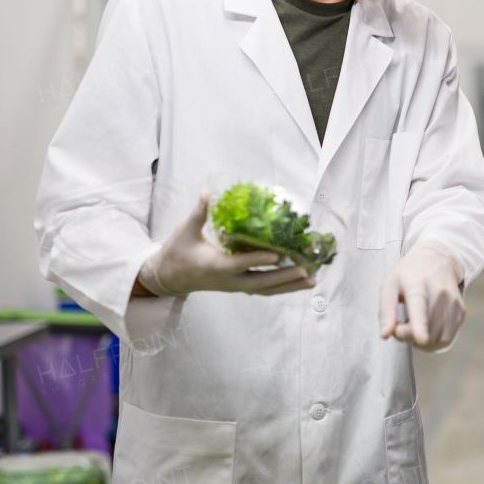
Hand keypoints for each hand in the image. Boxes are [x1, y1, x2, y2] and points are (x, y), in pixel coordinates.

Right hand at [137, 192, 316, 296]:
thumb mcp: (184, 231)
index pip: (238, 264)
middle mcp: (228, 280)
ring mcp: (235, 286)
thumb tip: (207, 193)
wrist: (170, 277)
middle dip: (284, 277)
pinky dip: (283, 286)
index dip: (257, 260)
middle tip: (307, 270)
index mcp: (214, 266)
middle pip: (260, 283)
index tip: (276, 255)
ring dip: (290, 286)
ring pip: (266, 290)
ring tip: (313, 280)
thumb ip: (198, 213)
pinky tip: (301, 281)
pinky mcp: (240, 286)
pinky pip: (264, 289)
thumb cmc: (178, 252)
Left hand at [379, 240, 465, 351]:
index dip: (419, 325)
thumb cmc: (408, 274)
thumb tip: (384, 335)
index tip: (421, 339)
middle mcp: (439, 293)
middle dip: (409, 337)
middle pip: (427, 331)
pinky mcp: (461, 311)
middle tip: (400, 326)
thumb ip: (386, 311)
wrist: (438, 259)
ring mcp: (453, 302)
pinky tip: (426, 328)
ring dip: (422, 342)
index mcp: (417, 284)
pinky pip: (447, 338)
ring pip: (439, 338)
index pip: (419, 307)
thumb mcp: (390, 285)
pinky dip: (434, 341)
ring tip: (413, 326)